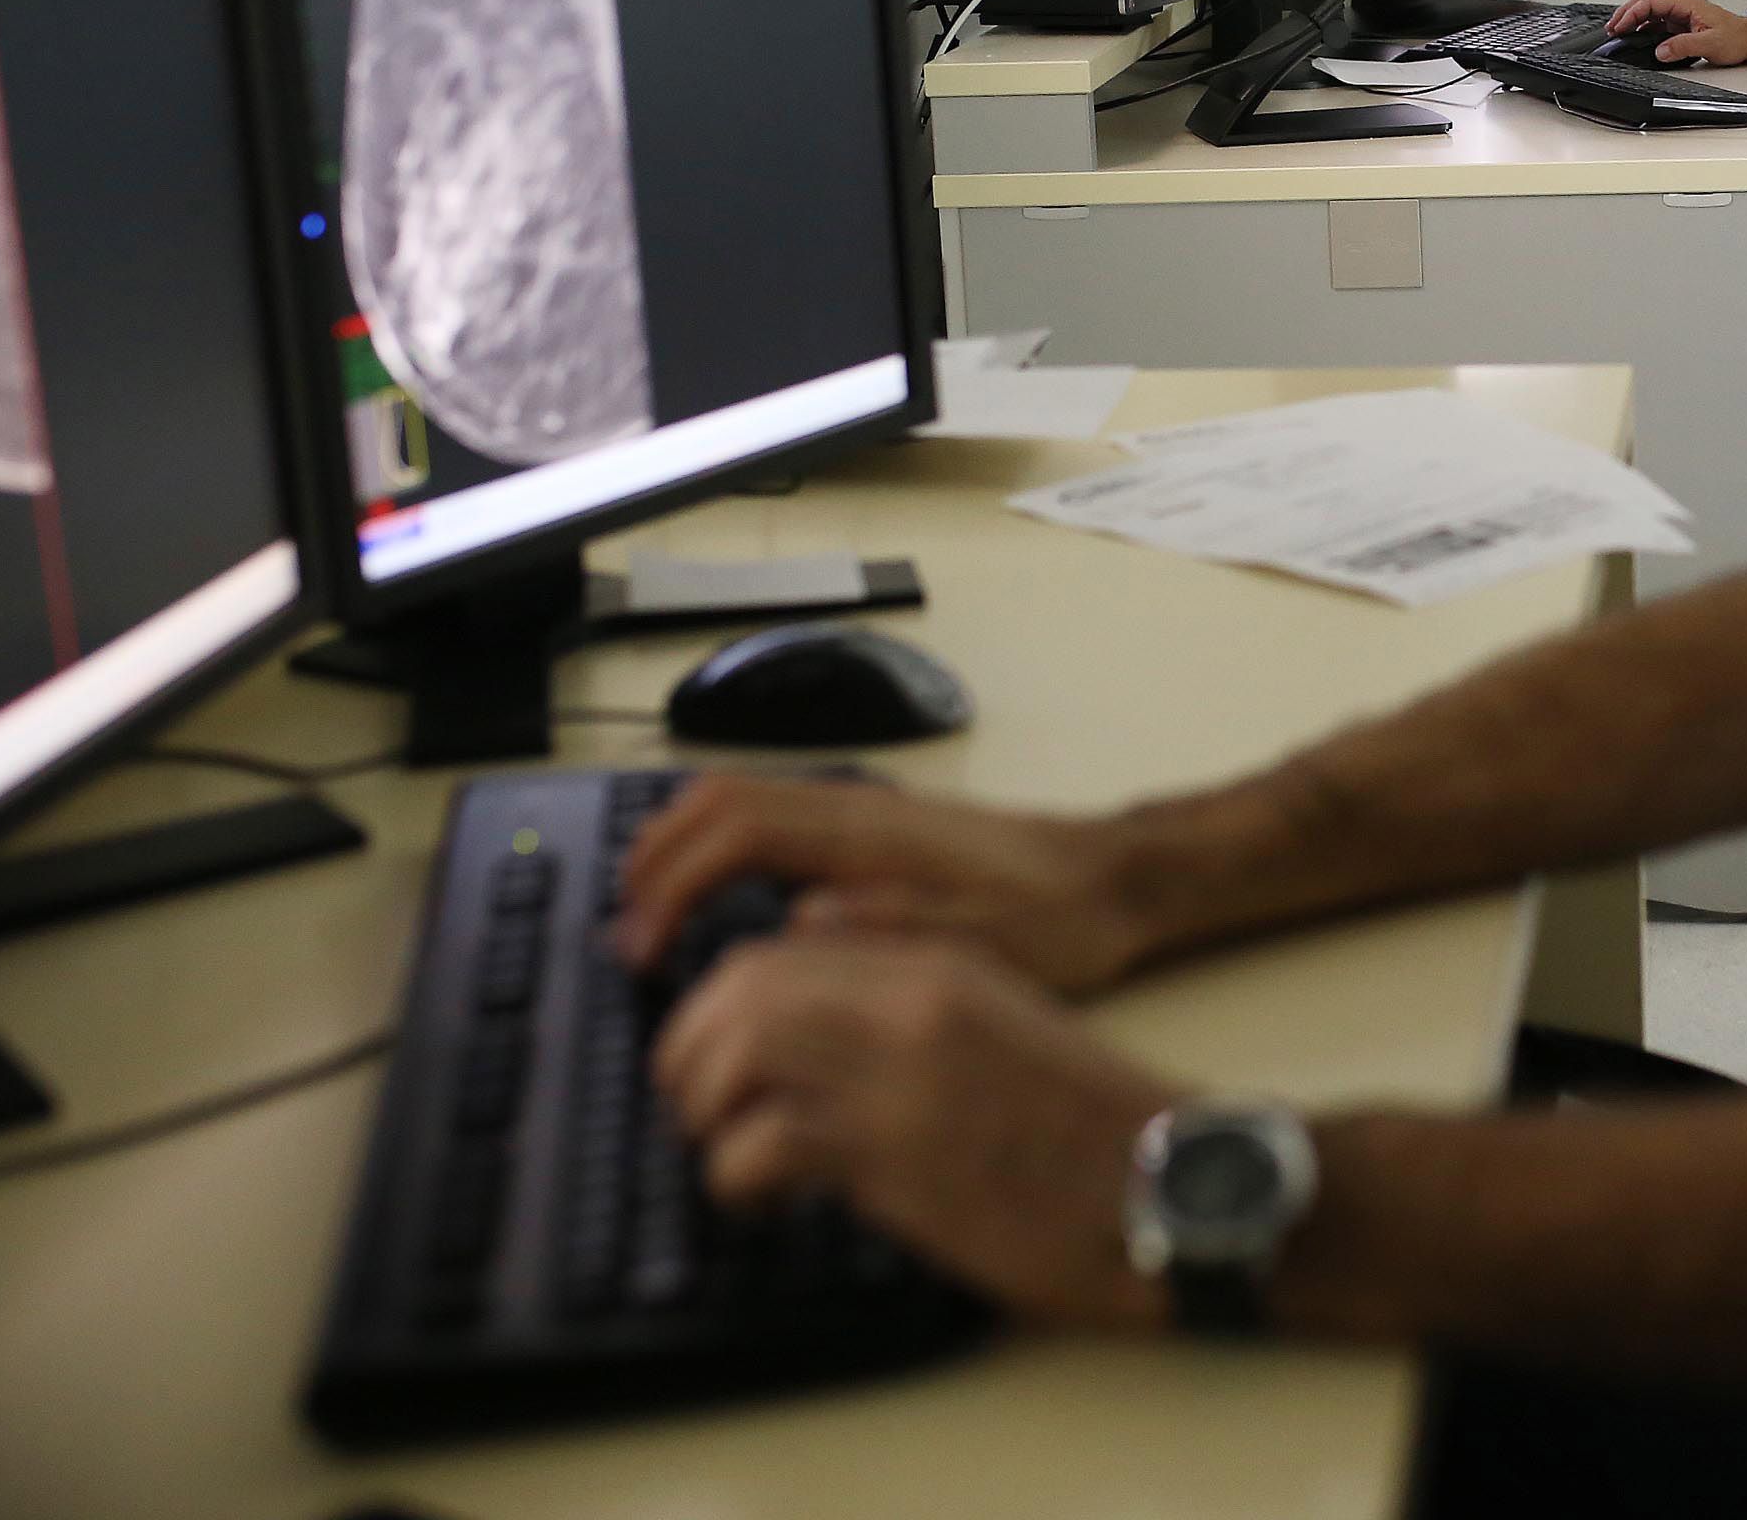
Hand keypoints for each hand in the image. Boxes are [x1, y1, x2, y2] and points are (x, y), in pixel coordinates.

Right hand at [611, 774, 1149, 995]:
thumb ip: (890, 930)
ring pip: (742, 798)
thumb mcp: (985, 944)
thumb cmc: (1061, 918)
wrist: (1118, 881)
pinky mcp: (877, 827)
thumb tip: (799, 925)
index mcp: (873, 833)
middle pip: (721, 799)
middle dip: (656, 858)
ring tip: (651, 916)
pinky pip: (772, 816)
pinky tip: (719, 900)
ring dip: (682, 847)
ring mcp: (866, 809)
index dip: (675, 885)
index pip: (738, 832)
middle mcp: (860, 806)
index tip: (647, 948)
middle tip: (628, 934)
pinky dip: (721, 847)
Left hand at [656, 933, 1179, 1328]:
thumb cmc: (1096, 1128)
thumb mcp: (1006, 1029)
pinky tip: (763, 1201)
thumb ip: (920, 1015)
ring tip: (720, 1152)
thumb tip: (826, 1042)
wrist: (1171, 1183)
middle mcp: (910, 1001)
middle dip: (689, 1048)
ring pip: (735, 1055)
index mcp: (940, 964)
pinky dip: (735, 1176)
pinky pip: (759, 1146)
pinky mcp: (895, 1155)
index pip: (784, 948)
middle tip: (692, 1104)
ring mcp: (900, 1074)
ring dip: (703, 1110)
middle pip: (741, 987)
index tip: (712, 1049)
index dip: (722, 999)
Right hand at [1604, 0, 1746, 64]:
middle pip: (1646, 2)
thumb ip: (1683, 46)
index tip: (1620, 26)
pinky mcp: (1682, 24)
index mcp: (1686, 4)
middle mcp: (1682, 6)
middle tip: (1612, 27)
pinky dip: (1643, 27)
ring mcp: (1681, 14)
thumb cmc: (1736, 38)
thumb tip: (1660, 51)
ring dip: (1633, 19)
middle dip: (1626, 13)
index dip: (1632, 13)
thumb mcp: (1710, 44)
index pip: (1651, 2)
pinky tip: (1636, 37)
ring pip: (1650, 11)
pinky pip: (1657, 22)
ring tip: (1618, 32)